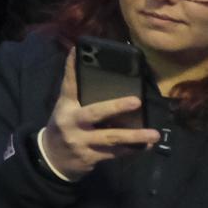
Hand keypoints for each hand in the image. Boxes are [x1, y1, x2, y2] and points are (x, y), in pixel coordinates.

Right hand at [38, 53, 162, 180]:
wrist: (53, 157)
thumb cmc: (65, 126)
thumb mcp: (66, 109)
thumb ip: (80, 96)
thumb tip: (103, 77)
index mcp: (65, 106)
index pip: (69, 84)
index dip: (71, 67)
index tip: (77, 50)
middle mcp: (72, 122)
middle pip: (95, 113)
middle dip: (116, 107)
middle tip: (137, 101)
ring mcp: (81, 141)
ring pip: (111, 137)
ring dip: (134, 136)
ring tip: (154, 134)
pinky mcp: (91, 156)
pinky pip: (115, 153)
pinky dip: (132, 150)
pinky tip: (146, 146)